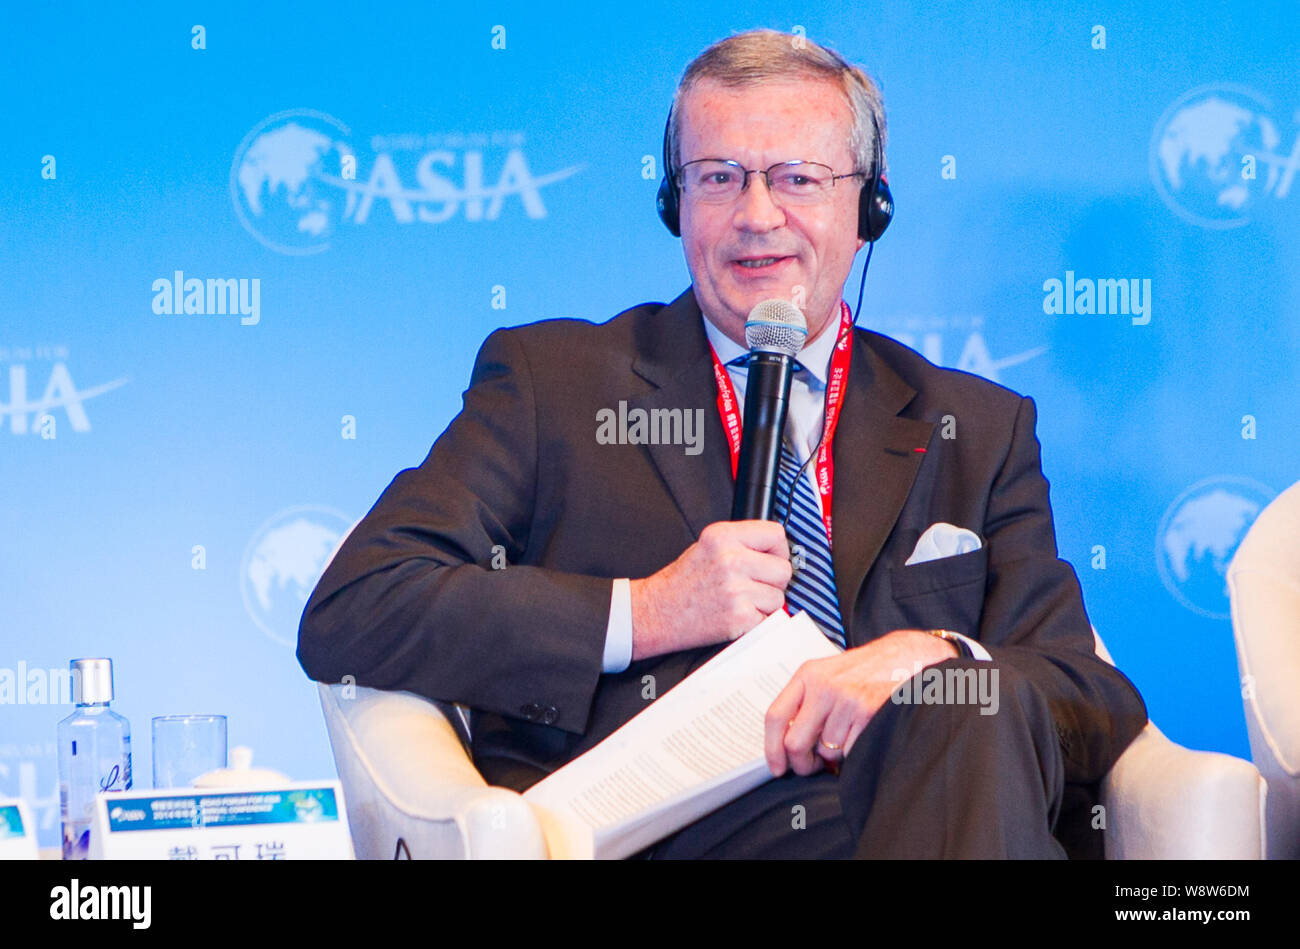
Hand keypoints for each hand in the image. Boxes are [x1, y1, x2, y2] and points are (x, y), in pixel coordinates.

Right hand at [629, 520, 792, 660]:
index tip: (770, 559)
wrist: (657, 612)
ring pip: (778, 596)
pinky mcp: (739, 616)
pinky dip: (757, 620)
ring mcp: (736, 589)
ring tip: (740, 600)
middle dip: (773, 581)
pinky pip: (769, 617)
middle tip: (752, 586)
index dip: (777, 550)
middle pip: (783, 568)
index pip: (776, 534)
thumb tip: (776, 549)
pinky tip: (735, 614)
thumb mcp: (707, 546)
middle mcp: (730, 559)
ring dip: (765, 603)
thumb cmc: (682, 582)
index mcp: (722, 536)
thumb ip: (741, 542)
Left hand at [764, 629, 959, 776]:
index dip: (772, 748)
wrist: (903, 656)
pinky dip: (854, 751)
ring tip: (846, 736)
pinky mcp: (869, 712)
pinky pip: (850, 751)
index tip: (777, 767)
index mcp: (807, 675)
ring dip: (835, 755)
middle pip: (796, 742)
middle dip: (802, 764)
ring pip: (827, 751)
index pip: (776, 716)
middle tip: (811, 767)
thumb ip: (805, 702)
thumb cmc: (861, 671)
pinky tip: (861, 732)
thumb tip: (786, 746)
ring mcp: (847, 700)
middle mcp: (824, 686)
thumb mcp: (826, 674)